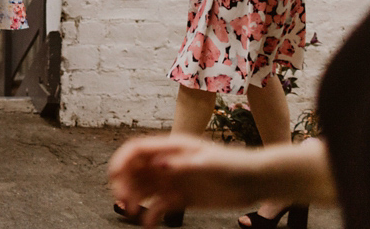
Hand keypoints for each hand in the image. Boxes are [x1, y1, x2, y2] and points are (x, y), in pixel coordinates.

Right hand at [108, 134, 269, 223]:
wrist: (255, 181)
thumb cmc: (235, 164)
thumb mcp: (209, 162)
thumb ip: (183, 163)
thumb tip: (157, 165)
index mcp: (171, 148)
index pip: (137, 150)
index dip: (121, 160)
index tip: (113, 176)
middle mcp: (168, 163)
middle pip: (135, 170)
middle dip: (124, 183)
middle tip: (123, 201)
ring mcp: (174, 180)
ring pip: (144, 188)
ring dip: (134, 199)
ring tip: (133, 213)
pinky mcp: (182, 197)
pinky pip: (160, 206)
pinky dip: (151, 215)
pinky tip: (149, 224)